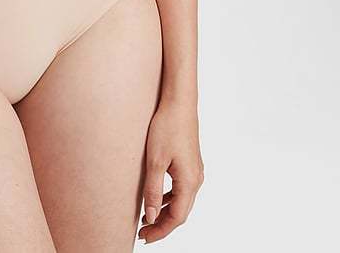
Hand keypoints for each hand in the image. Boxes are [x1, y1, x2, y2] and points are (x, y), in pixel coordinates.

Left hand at [138, 98, 203, 243]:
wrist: (179, 102)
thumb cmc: (167, 127)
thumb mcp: (155, 161)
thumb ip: (152, 191)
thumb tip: (150, 217)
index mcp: (189, 182)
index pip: (176, 217)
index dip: (160, 230)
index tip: (144, 237)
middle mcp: (196, 179)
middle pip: (181, 212)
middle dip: (162, 224)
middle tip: (143, 233)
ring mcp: (195, 171)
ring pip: (181, 201)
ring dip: (165, 211)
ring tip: (147, 218)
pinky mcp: (191, 162)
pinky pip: (181, 188)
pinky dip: (169, 198)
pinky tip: (157, 197)